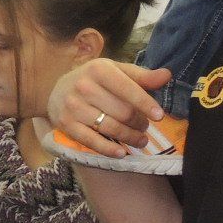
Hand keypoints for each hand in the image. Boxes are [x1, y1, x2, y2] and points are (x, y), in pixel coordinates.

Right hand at [45, 57, 171, 156]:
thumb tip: (167, 75)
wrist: (55, 90)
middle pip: (122, 111)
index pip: (128, 89)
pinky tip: (121, 153)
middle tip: (145, 127)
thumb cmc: (93, 80)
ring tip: (140, 140)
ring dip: (130, 137)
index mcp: (98, 69)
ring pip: (110, 127)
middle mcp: (84, 86)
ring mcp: (73, 107)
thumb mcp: (115, 71)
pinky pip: (92, 141)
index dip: (146, 104)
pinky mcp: (66, 124)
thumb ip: (141, 75)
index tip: (159, 116)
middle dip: (139, 122)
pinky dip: (108, 149)